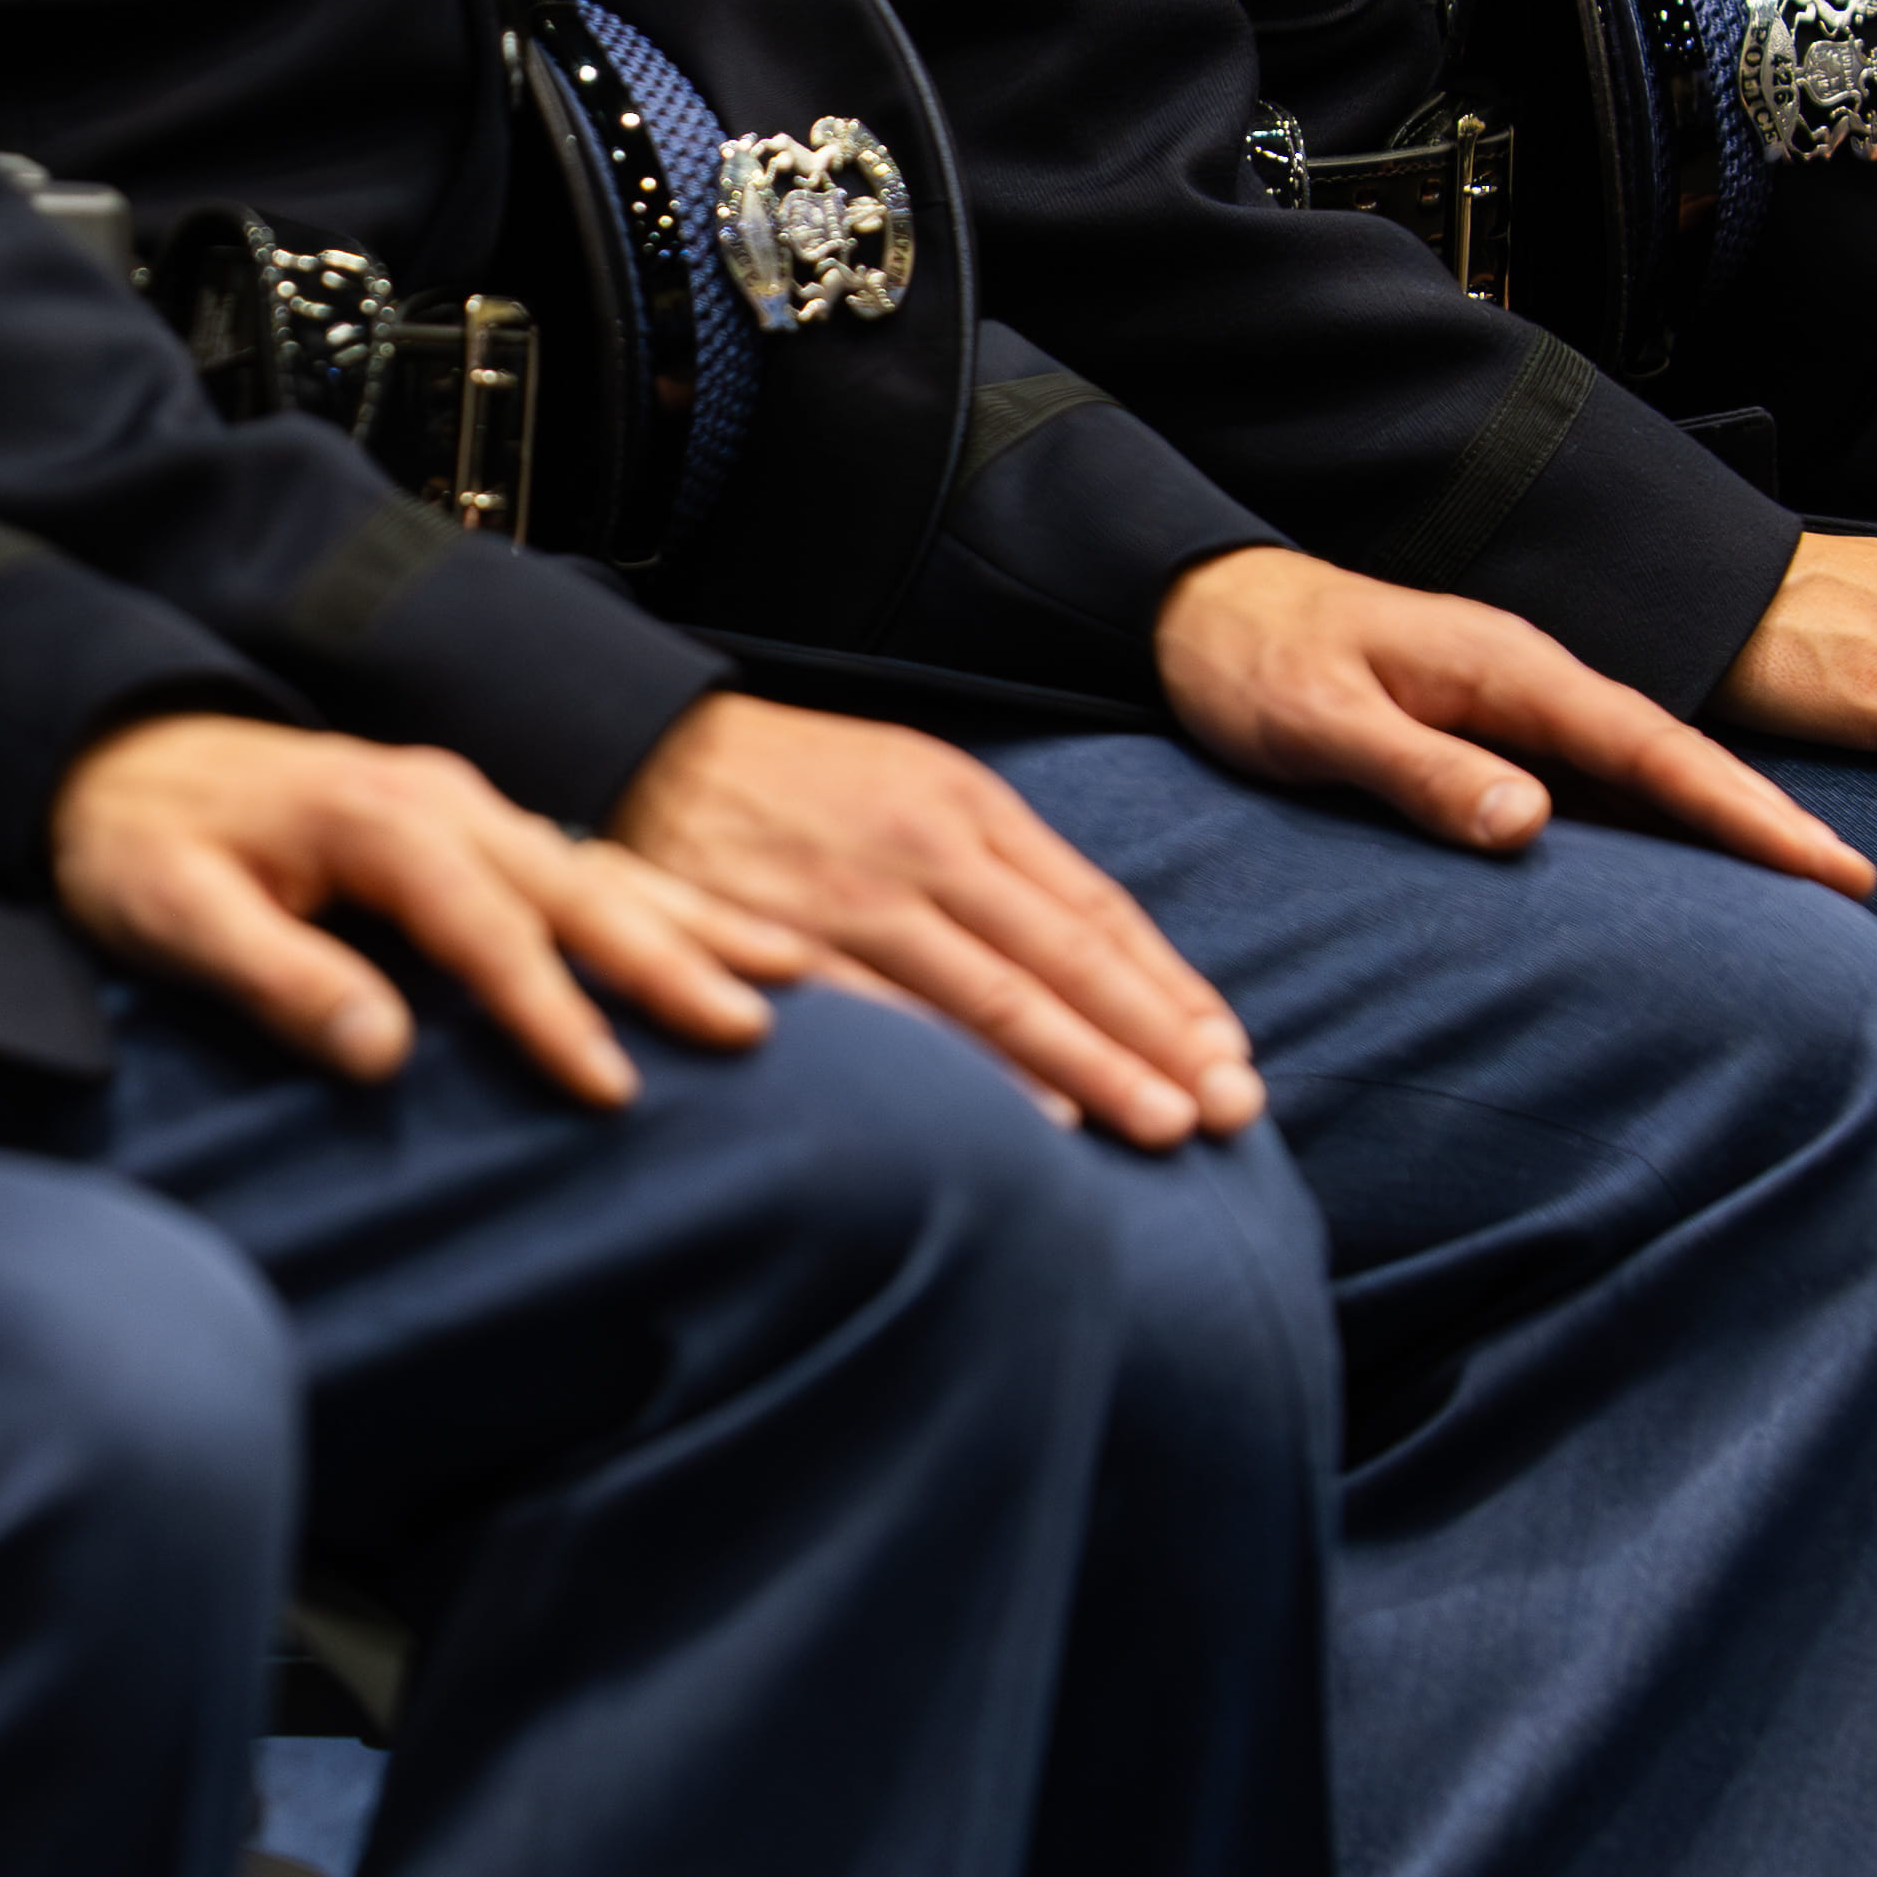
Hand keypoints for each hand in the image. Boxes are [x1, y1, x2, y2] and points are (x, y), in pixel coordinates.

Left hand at [61, 713, 797, 1108]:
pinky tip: (733, 938)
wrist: (118, 753)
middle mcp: (448, 802)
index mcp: (382, 821)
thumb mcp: (170, 911)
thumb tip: (380, 1050)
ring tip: (792, 978)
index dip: (551, 1010)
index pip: (486, 930)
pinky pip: (596, 860)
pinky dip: (674, 902)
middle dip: (673, 961)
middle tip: (753, 1031)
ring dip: (700, 924)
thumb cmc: (139, 844)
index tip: (611, 1087)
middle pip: (581, 887)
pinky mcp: (477, 822)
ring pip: (609, 866)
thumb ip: (276, 975)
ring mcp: (472, 804)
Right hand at [609, 692, 1254, 1145]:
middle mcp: (927, 847)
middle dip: (1156, 1038)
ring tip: (1162, 1126)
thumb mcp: (911, 788)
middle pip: (1066, 957)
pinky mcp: (790, 943)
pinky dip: (969, 1070)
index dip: (1167, 987)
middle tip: (1230, 1109)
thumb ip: (996, 866)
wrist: (647, 750)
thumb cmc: (794, 787)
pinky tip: (1029, 1117)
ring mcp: (858, 897)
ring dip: (1091, 1066)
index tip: (1227, 1052)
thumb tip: (1091, 956)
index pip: (1093, 910)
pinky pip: (898, 1020)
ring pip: (999, 993)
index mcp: (968, 805)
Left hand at [1153, 544, 1873, 894]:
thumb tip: (1532, 821)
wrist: (1205, 612)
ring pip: (1641, 775)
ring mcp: (1516, 711)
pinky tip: (1690, 880)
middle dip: (1765, 819)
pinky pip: (1594, 789)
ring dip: (1721, 828)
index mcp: (1505, 669)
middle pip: (1670, 758)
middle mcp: (1529, 684)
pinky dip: (1654, 829)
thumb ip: (1420, 769)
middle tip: (1858, 888)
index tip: (1819, 859)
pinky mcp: (1493, 738)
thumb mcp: (1319, 721)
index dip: (1739, 805)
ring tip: (1810, 894)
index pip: (1646, 744)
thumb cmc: (1254, 665)